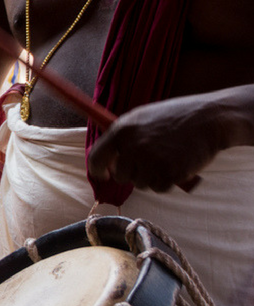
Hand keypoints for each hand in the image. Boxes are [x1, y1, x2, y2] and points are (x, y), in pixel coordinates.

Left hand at [87, 95, 233, 191]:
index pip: (96, 157)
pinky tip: (177, 165)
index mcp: (122, 129)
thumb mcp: (143, 117)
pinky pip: (159, 188)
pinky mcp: (168, 173)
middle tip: (152, 161)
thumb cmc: (176, 117)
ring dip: (152, 177)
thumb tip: (108, 158)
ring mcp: (150, 160)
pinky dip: (168, 182)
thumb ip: (123, 136)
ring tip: (168, 157)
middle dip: (133, 173)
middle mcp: (133, 146)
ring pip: (140, 183)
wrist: (210, 118)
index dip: (98, 170)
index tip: (103, 175)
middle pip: (121, 175)